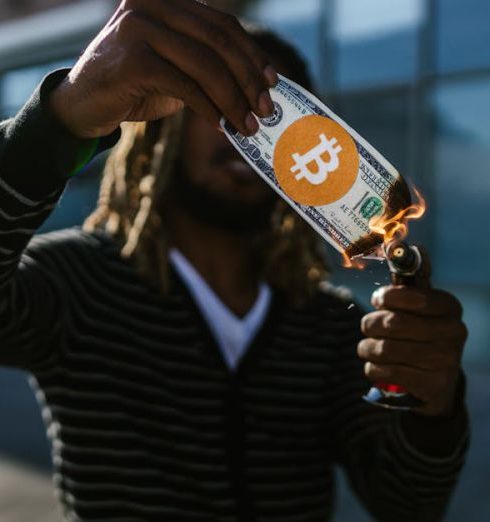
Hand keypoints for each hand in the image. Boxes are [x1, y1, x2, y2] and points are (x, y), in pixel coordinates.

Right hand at [49, 0, 277, 137]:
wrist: (84, 104)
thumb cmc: (134, 87)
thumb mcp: (176, 70)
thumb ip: (206, 67)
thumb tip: (254, 88)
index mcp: (167, 1)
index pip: (222, 25)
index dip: (252, 54)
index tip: (272, 81)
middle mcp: (152, 5)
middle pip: (219, 42)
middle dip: (247, 80)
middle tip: (265, 109)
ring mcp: (139, 28)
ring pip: (206, 65)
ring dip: (233, 100)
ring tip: (248, 125)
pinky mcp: (133, 59)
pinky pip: (186, 86)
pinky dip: (209, 108)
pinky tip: (222, 125)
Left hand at [358, 285, 466, 416]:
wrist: (437, 379)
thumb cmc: (420, 331)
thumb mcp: (418, 305)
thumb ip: (405, 279)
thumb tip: (394, 245)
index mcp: (449, 307)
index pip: (416, 297)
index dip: (389, 297)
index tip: (378, 300)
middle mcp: (453, 332)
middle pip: (393, 323)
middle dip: (372, 323)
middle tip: (369, 325)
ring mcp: (445, 360)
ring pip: (385, 348)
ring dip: (368, 347)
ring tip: (371, 346)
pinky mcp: (431, 384)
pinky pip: (384, 371)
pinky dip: (373, 367)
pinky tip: (379, 365)